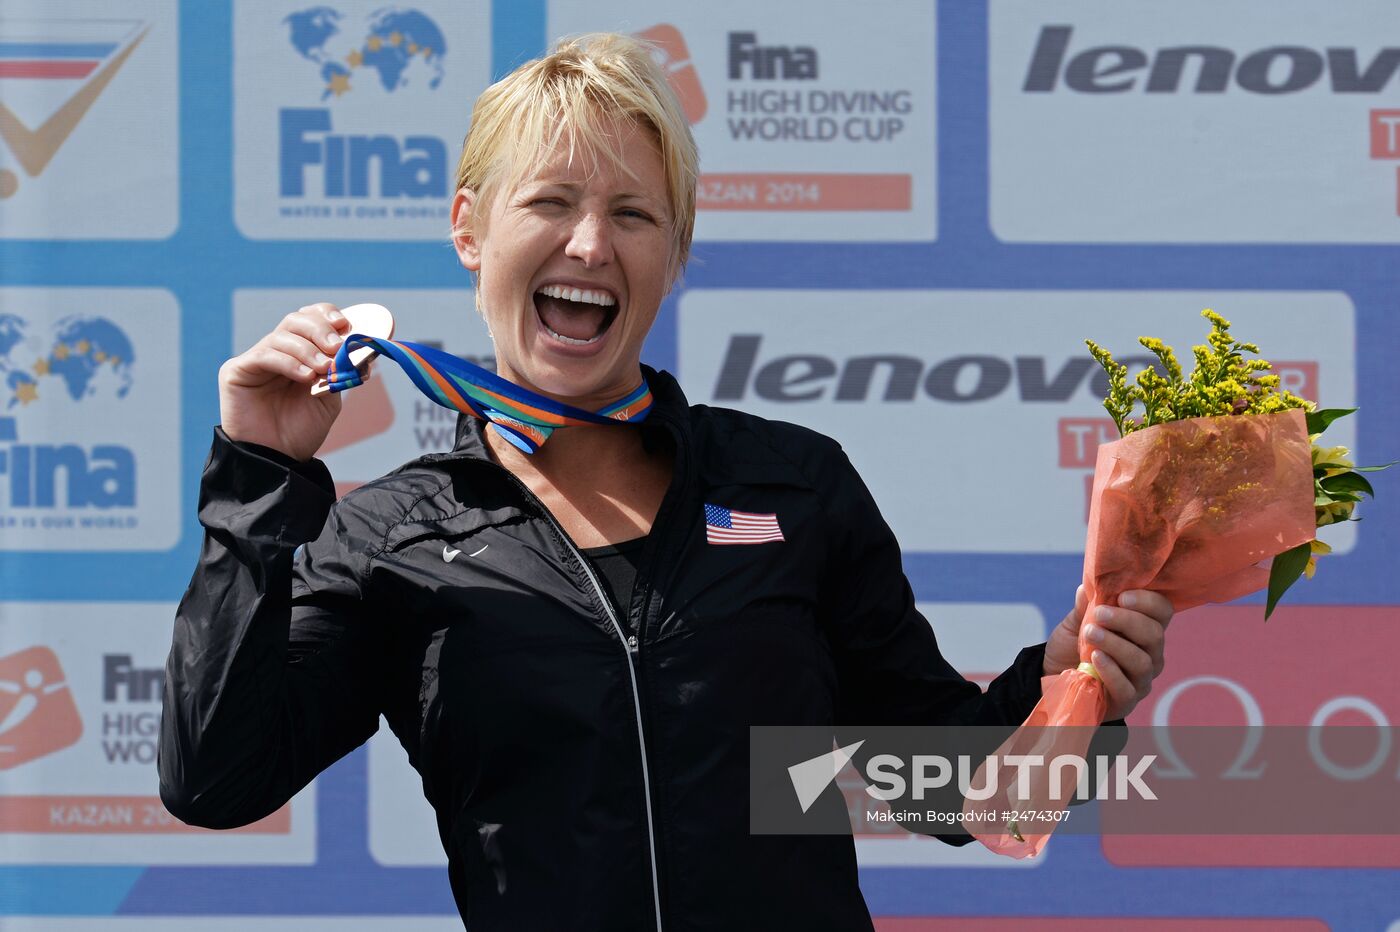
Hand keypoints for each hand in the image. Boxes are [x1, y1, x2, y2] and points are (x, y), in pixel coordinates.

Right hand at [218, 303, 355, 461]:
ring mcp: (256, 360)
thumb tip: (360, 349)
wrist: (278, 460)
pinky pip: (264, 355)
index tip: (346, 325)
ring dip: (308, 349)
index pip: (310, 318)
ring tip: (324, 369)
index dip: (327, 316)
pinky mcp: (236, 371)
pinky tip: (306, 377)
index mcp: (299, 353)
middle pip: (296, 321)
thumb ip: (340, 371)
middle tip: (336, 346)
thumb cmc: (301, 430)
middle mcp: (277, 351)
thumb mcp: (329, 397)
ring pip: (281, 336)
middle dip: (320, 330)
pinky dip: (289, 362)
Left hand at [1043, 586, 1172, 720]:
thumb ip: (1085, 606)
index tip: (1122, 596)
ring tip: (1090, 634)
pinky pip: (1127, 687)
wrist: (1055, 676)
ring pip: (1142, 661)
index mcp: (1143, 629)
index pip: (1162, 612)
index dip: (1148, 602)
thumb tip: (1088, 585)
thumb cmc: (1073, 646)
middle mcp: (1150, 654)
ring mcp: (1141, 679)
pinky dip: (1111, 670)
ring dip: (1115, 644)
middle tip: (1099, 614)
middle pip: (1154, 635)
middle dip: (1127, 621)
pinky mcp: (1127, 700)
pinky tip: (1095, 658)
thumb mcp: (1076, 622)